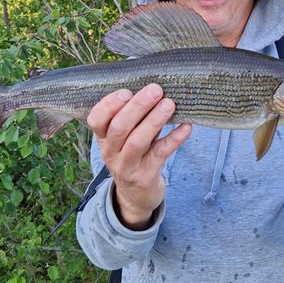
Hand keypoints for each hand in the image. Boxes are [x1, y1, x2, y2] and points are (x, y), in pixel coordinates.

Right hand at [86, 83, 191, 229]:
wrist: (136, 195)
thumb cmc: (133, 155)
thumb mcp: (125, 138)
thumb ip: (134, 116)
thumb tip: (153, 87)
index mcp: (103, 138)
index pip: (96, 119)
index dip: (109, 104)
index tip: (126, 91)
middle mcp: (111, 152)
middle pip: (119, 127)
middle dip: (137, 106)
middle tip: (155, 89)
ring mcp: (127, 166)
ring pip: (137, 141)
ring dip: (154, 120)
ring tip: (170, 104)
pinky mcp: (146, 176)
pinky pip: (161, 154)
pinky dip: (175, 138)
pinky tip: (187, 126)